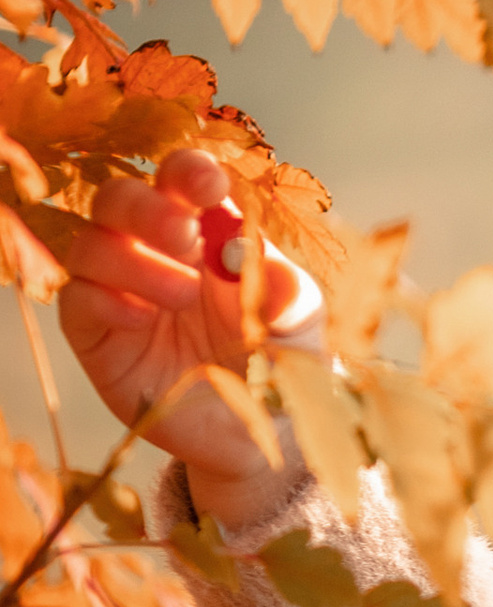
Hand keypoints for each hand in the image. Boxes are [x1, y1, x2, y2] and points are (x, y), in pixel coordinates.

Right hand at [59, 146, 327, 527]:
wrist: (266, 433)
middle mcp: (153, 252)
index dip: (185, 172)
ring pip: (91, 244)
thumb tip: (254, 260)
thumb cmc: (281, 361)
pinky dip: (104, 298)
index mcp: (205, 233)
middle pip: (119, 199)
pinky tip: (143, 318)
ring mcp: (121, 292)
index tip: (204, 183)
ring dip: (132, 259)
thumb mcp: (301, 325)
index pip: (178, 182)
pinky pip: (77, 301)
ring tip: (184, 293)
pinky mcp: (99, 338)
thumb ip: (287, 292)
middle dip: (148, 208)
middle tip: (186, 238)